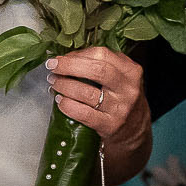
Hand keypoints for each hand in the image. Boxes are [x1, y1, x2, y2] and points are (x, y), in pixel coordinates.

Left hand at [48, 48, 151, 177]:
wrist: (133, 130)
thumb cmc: (121, 98)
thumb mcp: (120, 77)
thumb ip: (100, 64)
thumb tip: (67, 58)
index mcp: (131, 70)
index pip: (102, 54)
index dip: (78, 54)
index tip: (61, 58)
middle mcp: (128, 88)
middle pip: (97, 70)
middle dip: (69, 66)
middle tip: (52, 67)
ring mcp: (120, 108)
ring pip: (87, 92)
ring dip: (65, 85)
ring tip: (54, 83)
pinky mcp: (110, 125)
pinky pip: (84, 113)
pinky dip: (68, 105)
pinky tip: (60, 101)